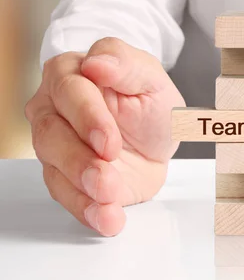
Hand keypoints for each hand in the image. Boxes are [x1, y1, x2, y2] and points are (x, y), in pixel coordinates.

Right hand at [25, 38, 184, 235]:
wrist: (157, 140)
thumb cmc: (149, 101)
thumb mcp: (150, 78)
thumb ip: (125, 64)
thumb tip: (96, 62)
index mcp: (73, 74)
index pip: (69, 91)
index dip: (87, 118)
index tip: (109, 141)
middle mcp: (55, 108)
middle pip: (51, 133)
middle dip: (80, 160)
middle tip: (107, 176)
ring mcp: (56, 143)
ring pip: (53, 166)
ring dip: (81, 186)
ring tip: (110, 196)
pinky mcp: (64, 176)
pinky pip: (66, 195)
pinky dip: (87, 209)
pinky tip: (107, 218)